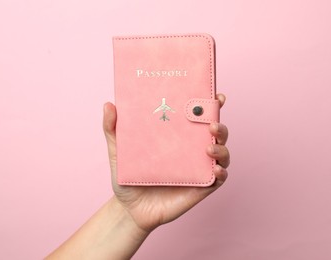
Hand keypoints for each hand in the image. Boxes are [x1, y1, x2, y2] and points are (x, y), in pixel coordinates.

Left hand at [103, 94, 229, 232]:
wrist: (129, 208)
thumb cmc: (127, 177)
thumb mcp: (118, 151)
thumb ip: (112, 129)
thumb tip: (108, 104)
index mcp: (177, 136)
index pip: (198, 117)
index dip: (211, 105)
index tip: (216, 96)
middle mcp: (191, 149)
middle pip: (215, 132)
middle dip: (219, 124)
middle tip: (211, 122)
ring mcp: (198, 168)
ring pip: (221, 153)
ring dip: (222, 148)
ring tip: (209, 147)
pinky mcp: (200, 188)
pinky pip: (218, 179)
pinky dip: (222, 173)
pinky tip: (216, 169)